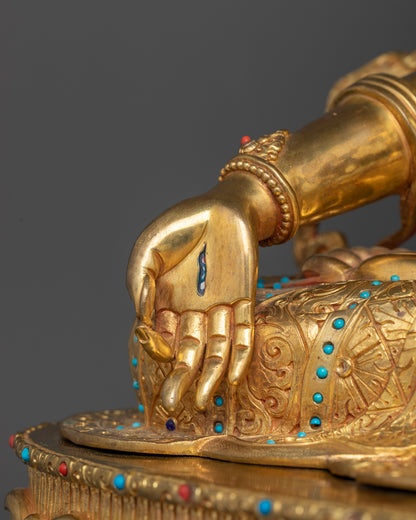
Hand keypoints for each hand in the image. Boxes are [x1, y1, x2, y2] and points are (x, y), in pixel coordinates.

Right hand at [127, 173, 276, 410]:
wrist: (220, 203)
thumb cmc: (180, 226)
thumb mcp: (148, 250)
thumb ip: (140, 283)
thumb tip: (142, 320)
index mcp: (167, 303)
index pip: (161, 338)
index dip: (157, 350)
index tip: (156, 354)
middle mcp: (193, 311)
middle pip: (188, 352)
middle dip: (180, 378)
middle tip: (172, 406)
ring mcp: (220, 306)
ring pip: (217, 348)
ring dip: (211, 374)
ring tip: (203, 401)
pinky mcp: (245, 298)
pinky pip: (245, 331)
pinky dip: (241, 352)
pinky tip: (235, 375)